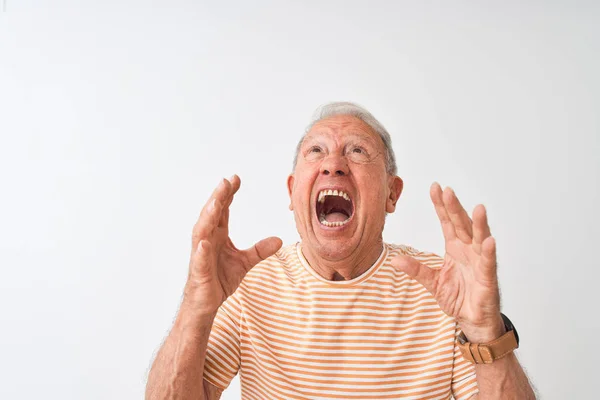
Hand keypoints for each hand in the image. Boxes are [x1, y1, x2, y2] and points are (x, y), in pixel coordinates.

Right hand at [183, 175, 281, 315]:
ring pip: (202, 231)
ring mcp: (201, 255)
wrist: (206, 304)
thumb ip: (259, 250)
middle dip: (218, 197)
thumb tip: (278, 240)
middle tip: (226, 181)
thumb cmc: (219, 280)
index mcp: (217, 235)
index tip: (236, 178)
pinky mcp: (199, 272)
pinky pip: (199, 259)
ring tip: (215, 203)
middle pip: (211, 214)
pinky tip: (204, 242)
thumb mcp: (245, 262)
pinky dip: (201, 250)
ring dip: (207, 216)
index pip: (222, 210)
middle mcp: (206, 240)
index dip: (228, 194)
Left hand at [391, 182, 504, 342]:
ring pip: (479, 238)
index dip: (441, 205)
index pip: (447, 222)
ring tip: (478, 207)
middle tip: (447, 190)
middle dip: (454, 208)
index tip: (435, 187)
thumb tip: (394, 261)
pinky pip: (488, 262)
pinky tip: (488, 240)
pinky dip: (488, 251)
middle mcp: (468, 250)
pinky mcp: (488, 277)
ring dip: (479, 223)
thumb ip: (416, 270)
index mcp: (455, 247)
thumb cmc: (458, 297)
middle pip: (461, 224)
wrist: (472, 320)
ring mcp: (479, 262)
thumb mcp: (432, 282)